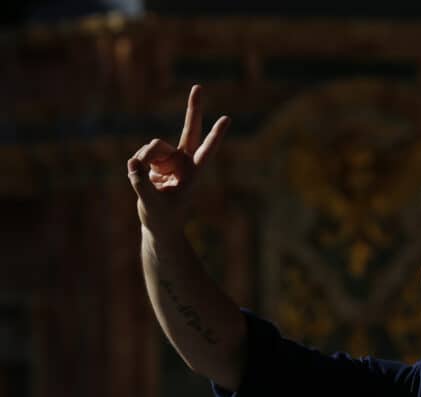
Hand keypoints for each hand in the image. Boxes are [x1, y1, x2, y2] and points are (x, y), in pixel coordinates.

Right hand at [126, 84, 229, 237]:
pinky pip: (142, 153)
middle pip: (190, 130)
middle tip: (198, 87)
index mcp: (193, 173)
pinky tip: (140, 175)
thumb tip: (133, 163)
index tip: (227, 119)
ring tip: (148, 179)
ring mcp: (170, 159)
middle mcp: (184, 162)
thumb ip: (141, 184)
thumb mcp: (151, 205)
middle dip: (193, 108)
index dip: (215, 135)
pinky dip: (137, 163)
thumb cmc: (162, 218)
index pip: (206, 150)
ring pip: (154, 146)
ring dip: (145, 158)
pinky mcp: (157, 161)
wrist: (159, 224)